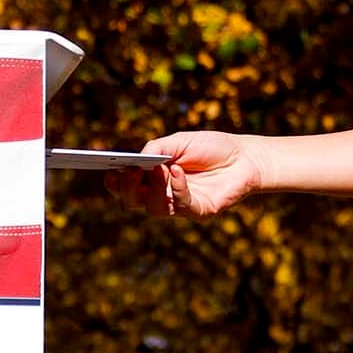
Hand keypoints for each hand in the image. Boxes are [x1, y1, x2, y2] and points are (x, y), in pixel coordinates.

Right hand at [126, 132, 268, 218]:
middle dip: (128, 189)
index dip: (115, 183)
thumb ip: (157, 148)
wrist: (244, 157)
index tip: (109, 171)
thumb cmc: (210, 148)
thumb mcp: (180, 141)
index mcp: (152, 178)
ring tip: (159, 169)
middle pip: (134, 202)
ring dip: (154, 188)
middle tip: (130, 172)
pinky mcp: (199, 211)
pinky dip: (178, 188)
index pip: (126, 186)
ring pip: (154, 208)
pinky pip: (182, 205)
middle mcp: (162, 195)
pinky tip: (178, 172)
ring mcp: (180, 206)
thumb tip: (138, 158)